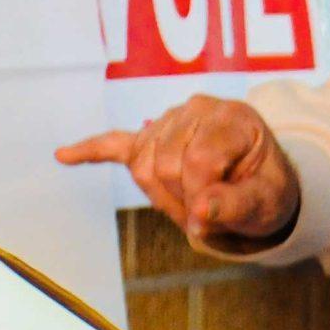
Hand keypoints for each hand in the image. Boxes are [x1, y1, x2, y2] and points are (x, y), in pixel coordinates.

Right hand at [55, 96, 301, 247]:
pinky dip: (91, 150)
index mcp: (233, 119)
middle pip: (164, 164)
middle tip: (202, 217)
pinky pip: (115, 143)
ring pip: (142, 166)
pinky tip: (63, 155)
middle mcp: (199, 109)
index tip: (212, 221)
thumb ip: (235, 205)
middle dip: (180, 201)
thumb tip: (200, 212)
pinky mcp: (150, 136)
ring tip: (186, 204)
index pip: (196, 161)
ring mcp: (171, 119)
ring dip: (160, 196)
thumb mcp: (266, 201)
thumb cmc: (266, 188)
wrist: (263, 180)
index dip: (199, 199)